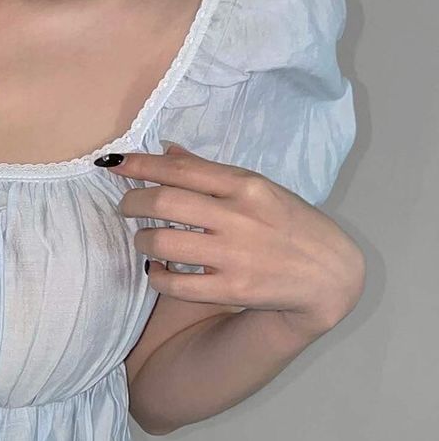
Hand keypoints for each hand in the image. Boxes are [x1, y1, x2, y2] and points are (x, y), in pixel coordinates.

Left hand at [110, 142, 365, 336]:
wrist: (328, 274)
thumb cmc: (291, 226)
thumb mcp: (260, 189)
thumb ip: (212, 173)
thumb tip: (167, 150)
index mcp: (245, 185)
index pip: (181, 169)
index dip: (139, 165)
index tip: (113, 163)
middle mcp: (238, 216)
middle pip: (162, 203)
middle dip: (131, 204)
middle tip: (125, 207)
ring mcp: (234, 255)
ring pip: (161, 243)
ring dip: (143, 241)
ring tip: (146, 241)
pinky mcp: (231, 289)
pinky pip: (174, 284)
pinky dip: (157, 277)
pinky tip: (159, 271)